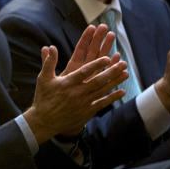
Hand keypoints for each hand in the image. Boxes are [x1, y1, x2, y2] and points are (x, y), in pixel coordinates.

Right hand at [23, 24, 127, 140]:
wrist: (44, 121)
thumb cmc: (43, 98)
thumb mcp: (43, 79)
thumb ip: (48, 62)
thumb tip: (51, 47)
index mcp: (66, 83)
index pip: (84, 71)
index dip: (97, 64)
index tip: (108, 57)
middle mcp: (76, 92)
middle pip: (98, 80)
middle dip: (112, 71)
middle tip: (123, 64)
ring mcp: (83, 102)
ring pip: (102, 90)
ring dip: (115, 81)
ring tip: (126, 73)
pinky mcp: (86, 111)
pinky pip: (102, 103)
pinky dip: (112, 97)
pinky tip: (122, 91)